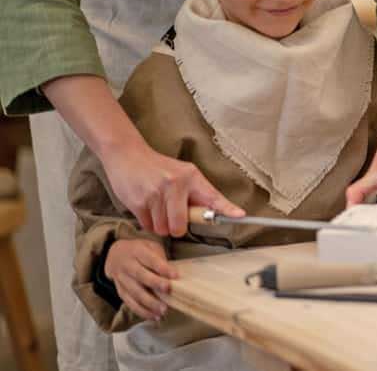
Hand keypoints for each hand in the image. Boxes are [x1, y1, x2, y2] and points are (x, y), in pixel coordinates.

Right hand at [42, 74, 241, 236]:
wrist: (128, 155)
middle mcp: (175, 184)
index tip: (240, 215)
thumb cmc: (158, 169)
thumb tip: (210, 216)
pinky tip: (145, 205)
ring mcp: (156, 193)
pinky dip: (147, 221)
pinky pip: (148, 226)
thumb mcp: (181, 174)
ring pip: (163, 228)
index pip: (212, 196)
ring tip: (156, 206)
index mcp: (191, 176)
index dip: (226, 208)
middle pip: (181, 226)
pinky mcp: (138, 201)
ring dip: (160, 224)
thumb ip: (195, 194)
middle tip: (172, 215)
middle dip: (176, 227)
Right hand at [103, 238, 175, 320]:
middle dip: (155, 283)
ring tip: (163, 310)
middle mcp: (127, 265)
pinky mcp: (119, 291)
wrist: (114, 255)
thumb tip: (172, 274)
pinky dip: (141, 311)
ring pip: (134, 292)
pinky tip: (153, 316)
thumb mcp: (151, 247)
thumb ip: (160, 258)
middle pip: (140, 275)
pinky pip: (129, 302)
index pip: (150, 259)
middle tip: (168, 290)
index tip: (175, 275)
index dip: (162, 268)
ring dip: (149, 303)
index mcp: (137, 251)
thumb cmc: (140, 251)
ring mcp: (121, 279)